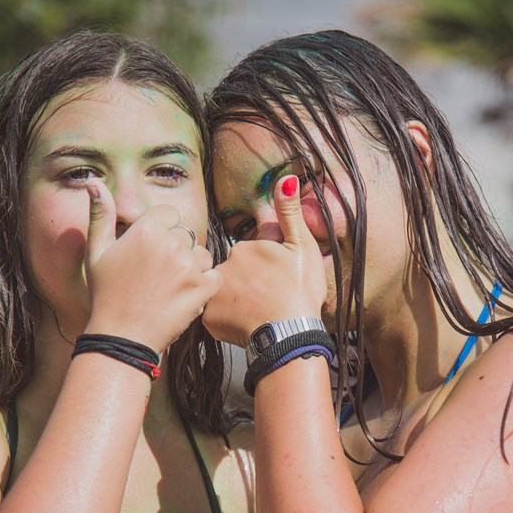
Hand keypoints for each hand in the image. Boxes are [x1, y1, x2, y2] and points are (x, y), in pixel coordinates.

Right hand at [83, 181, 220, 351]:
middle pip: (186, 235)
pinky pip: (215, 276)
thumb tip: (93, 181)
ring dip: (193, 267)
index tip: (151, 251)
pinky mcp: (202, 289)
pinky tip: (185, 295)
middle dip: (177, 250)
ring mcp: (188, 267)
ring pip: (202, 255)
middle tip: (159, 275)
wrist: (121, 337)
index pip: (169, 214)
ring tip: (171, 286)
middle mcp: (170, 244)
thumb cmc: (105, 294)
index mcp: (145, 230)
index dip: (161, 230)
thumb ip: (100, 214)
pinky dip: (205, 286)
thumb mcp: (96, 252)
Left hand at [202, 175, 326, 346]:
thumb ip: (290, 214)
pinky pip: (215, 316)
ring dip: (237, 301)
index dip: (265, 267)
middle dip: (247, 283)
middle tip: (268, 299)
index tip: (277, 281)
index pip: (250, 254)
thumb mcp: (303, 248)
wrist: (291, 334)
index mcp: (244, 248)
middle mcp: (224, 267)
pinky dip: (227, 320)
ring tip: (258, 314)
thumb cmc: (301, 291)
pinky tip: (245, 324)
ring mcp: (214, 293)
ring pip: (224, 293)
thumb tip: (286, 179)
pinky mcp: (209, 319)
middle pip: (234, 273)